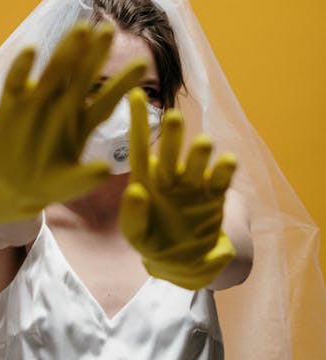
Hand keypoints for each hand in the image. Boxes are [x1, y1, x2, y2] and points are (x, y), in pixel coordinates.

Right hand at [0, 22, 146, 223]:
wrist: (6, 188)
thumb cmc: (42, 184)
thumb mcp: (65, 185)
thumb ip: (84, 179)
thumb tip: (104, 171)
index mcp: (81, 122)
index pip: (107, 99)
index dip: (123, 82)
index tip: (143, 65)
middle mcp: (62, 106)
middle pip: (82, 76)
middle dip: (95, 54)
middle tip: (110, 30)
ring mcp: (36, 102)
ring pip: (54, 71)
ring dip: (66, 51)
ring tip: (81, 30)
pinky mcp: (11, 105)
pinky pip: (16, 83)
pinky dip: (23, 68)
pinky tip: (31, 50)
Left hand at [119, 89, 235, 289]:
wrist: (184, 264)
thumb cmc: (153, 244)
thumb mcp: (137, 236)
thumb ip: (133, 217)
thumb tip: (136, 191)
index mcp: (145, 181)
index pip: (138, 147)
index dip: (137, 122)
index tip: (134, 94)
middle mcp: (169, 176)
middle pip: (169, 151)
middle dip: (172, 135)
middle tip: (173, 118)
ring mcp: (193, 183)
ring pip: (197, 161)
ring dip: (200, 151)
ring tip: (202, 144)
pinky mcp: (215, 195)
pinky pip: (221, 178)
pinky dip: (225, 168)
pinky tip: (226, 162)